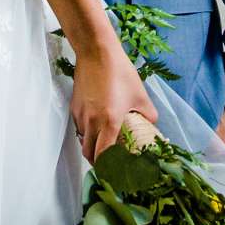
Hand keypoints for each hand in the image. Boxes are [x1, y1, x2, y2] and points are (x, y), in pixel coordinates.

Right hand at [71, 45, 155, 161]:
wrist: (96, 52)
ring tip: (103, 146)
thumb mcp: (140, 95)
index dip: (109, 168)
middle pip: (89, 153)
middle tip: (109, 163)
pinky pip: (78, 127)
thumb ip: (148, 115)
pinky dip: (86, 133)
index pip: (104, 156)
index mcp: (109, 122)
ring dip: (91, 148)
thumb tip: (151, 125)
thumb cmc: (120, 72)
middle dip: (98, 162)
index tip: (116, 173)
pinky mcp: (74, 107)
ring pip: (82, 141)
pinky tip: (96, 127)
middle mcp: (92, 122)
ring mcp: (80, 114)